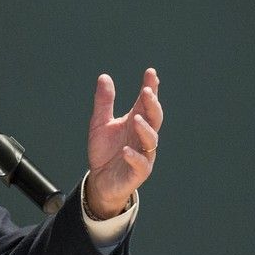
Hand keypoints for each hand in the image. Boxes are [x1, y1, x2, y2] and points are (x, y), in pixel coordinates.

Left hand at [85, 68, 162, 217]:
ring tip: (135, 119)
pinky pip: (141, 164)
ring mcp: (143, 154)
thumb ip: (104, 102)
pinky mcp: (138, 172)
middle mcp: (143, 136)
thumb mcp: (100, 124)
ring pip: (151, 140)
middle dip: (152, 104)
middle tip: (147, 92)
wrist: (100, 181)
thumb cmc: (104, 152)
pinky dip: (134, 156)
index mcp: (136, 122)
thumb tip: (104, 76)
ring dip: (145, 129)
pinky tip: (125, 150)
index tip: (150, 73)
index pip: (146, 103)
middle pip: (154, 118)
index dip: (150, 88)